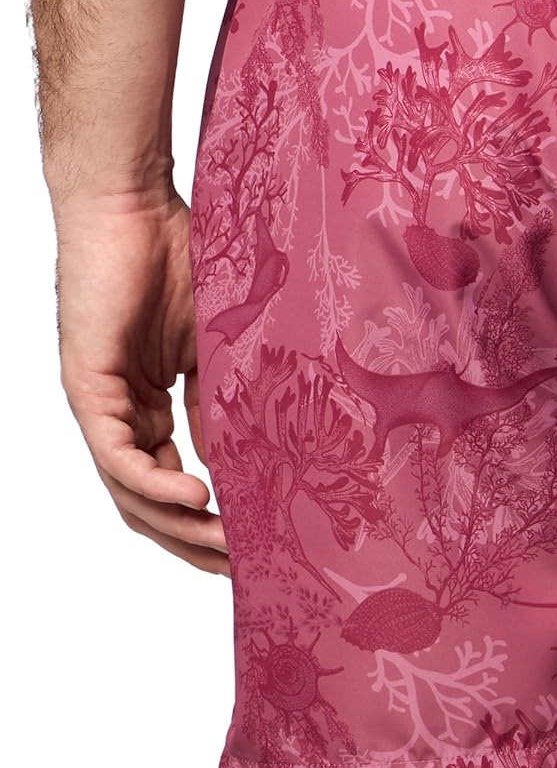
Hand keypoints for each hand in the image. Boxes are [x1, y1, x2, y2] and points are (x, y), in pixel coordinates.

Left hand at [54, 189, 227, 573]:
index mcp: (148, 402)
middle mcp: (120, 412)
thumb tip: (255, 453)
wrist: (132, 201)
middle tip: (243, 566)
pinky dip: (155, 483)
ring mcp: (101, 403)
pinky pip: (118, 454)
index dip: (209, 519)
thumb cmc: (177, 252)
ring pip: (131, 490)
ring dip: (178, 524)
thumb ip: (225, 395)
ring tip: (227, 544)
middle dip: (194, 540)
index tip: (255, 544)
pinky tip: (198, 498)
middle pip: (147, 502)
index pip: (173, 479)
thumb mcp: (218, 339)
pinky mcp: (89, 387)